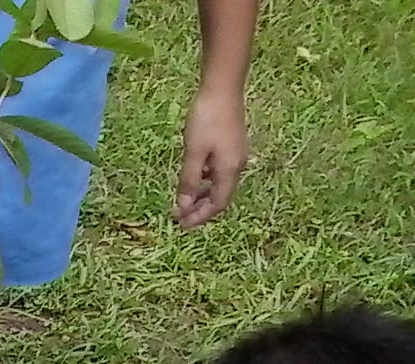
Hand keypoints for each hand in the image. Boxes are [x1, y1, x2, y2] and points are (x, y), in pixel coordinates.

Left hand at [175, 86, 246, 226]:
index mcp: (229, 169)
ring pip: (218, 184)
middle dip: (199, 209)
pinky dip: (204, 181)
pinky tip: (191, 179)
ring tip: (182, 201)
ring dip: (201, 195)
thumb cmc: (207, 119)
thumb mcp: (193, 152)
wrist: (222, 87)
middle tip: (178, 216)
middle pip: (219, 196)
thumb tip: (183, 207)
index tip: (181, 224)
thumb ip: (188, 181)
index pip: (217, 204)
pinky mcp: (230, 145)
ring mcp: (234, 155)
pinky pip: (217, 171)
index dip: (200, 217)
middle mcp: (236, 165)